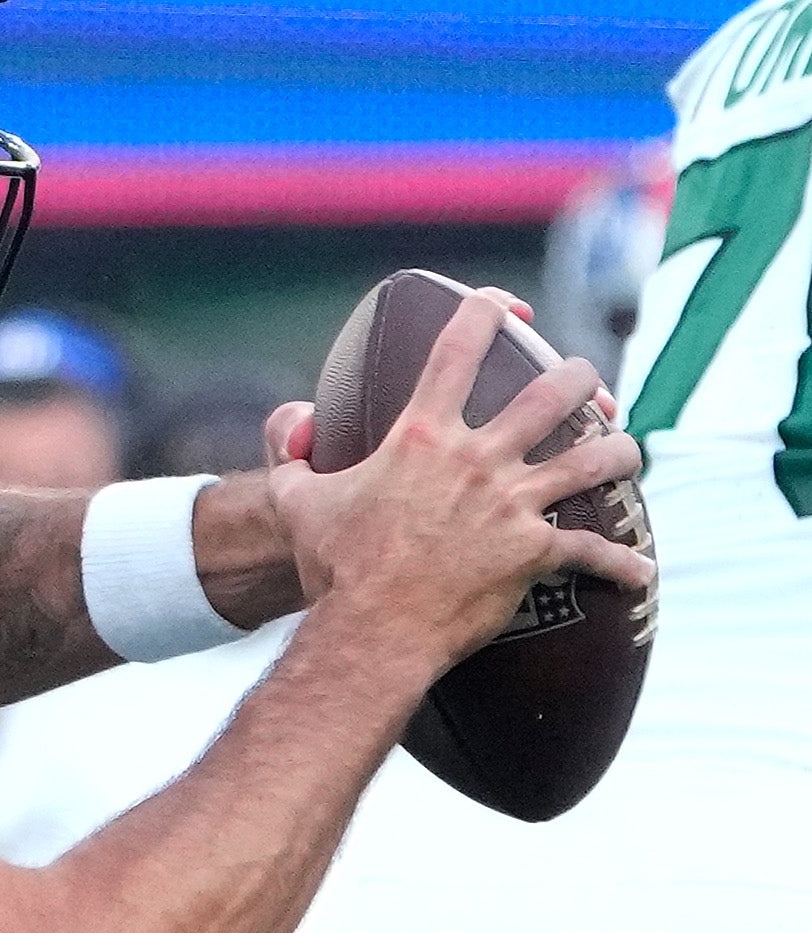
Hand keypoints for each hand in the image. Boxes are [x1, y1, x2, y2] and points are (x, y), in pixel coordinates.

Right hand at [268, 289, 652, 671]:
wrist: (370, 629)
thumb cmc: (332, 567)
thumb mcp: (296, 501)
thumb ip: (293, 458)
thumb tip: (293, 430)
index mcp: (421, 437)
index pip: (457, 351)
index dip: (483, 313)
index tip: (503, 303)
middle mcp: (476, 460)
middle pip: (553, 394)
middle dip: (581, 379)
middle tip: (586, 384)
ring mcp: (512, 504)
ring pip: (595, 459)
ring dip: (620, 451)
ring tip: (626, 451)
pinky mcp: (535, 552)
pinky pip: (593, 552)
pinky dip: (621, 565)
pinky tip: (638, 572)